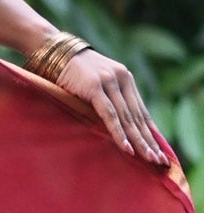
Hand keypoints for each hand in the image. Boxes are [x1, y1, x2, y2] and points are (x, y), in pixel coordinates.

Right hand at [54, 52, 166, 166]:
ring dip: (138, 140)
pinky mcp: (95, 87)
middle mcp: (122, 78)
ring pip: (127, 117)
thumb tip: (117, 125)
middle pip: (138, 116)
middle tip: (158, 160)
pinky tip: (126, 147)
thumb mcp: (96, 84)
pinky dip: (118, 132)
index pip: (141, 110)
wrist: (55, 52)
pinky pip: (109, 114)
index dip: (150, 131)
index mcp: (125, 77)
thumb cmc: (71, 72)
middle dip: (149, 140)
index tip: (159, 150)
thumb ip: (108, 99)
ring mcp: (109, 81)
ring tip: (147, 158)